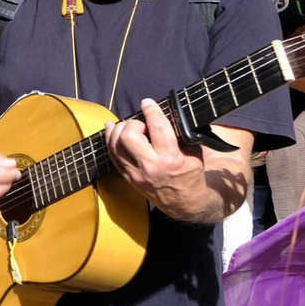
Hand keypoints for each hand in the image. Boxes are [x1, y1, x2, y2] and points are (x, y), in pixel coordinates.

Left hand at [104, 99, 207, 214]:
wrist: (184, 203)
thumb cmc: (190, 174)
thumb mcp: (193, 153)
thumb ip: (180, 134)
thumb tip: (165, 113)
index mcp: (170, 159)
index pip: (156, 128)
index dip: (151, 111)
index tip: (147, 102)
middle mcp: (150, 166)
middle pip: (129, 136)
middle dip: (133, 123)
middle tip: (142, 124)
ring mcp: (135, 173)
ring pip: (115, 145)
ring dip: (119, 130)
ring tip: (128, 126)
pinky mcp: (127, 177)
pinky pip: (111, 155)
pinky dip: (110, 140)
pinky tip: (113, 129)